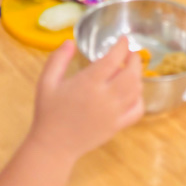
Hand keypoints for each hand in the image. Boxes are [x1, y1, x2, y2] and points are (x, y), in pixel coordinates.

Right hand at [29, 38, 143, 160]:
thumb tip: (70, 42)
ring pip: (137, 90)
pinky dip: (139, 98)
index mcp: (88, 83)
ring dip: (137, 76)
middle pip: (131, 74)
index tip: (124, 39)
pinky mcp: (118, 126)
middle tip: (130, 54)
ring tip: (130, 70)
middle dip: (135, 60)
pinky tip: (133, 93)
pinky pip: (137, 110)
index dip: (122, 46)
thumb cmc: (49, 112)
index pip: (113, 59)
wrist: (53, 145)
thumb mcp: (46, 82)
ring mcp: (114, 113)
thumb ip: (58, 59)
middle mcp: (105, 97)